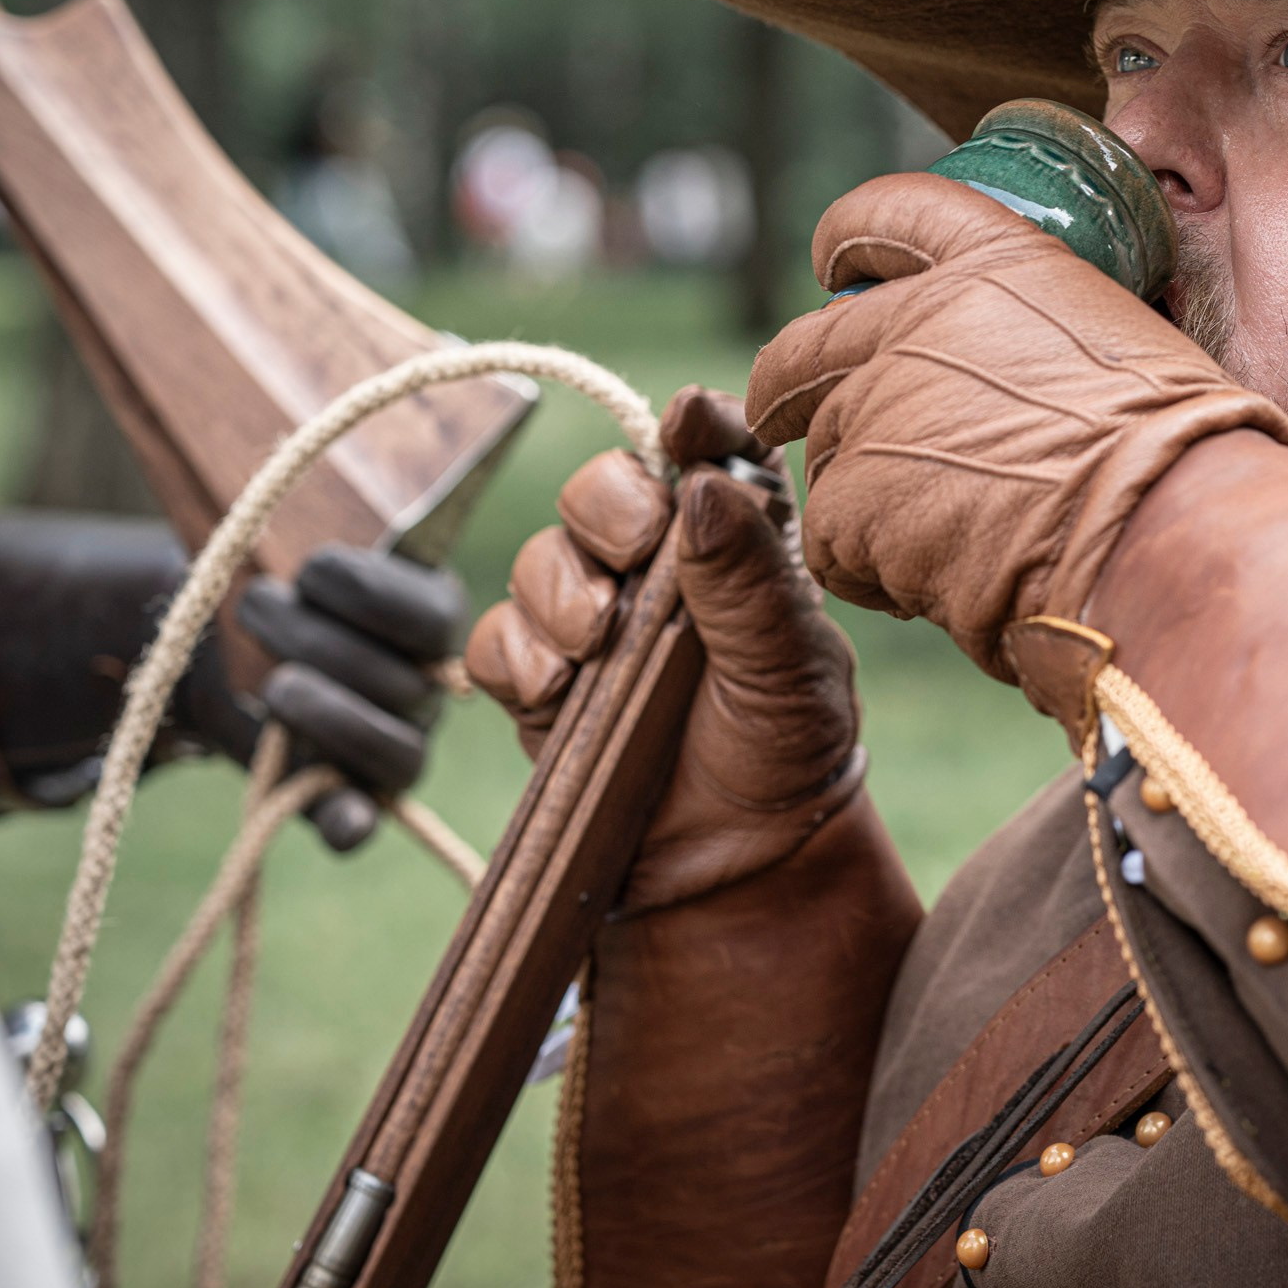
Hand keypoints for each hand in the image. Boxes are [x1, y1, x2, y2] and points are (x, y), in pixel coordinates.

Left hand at [236, 544, 466, 850]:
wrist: (223, 651)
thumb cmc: (276, 594)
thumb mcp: (302, 566)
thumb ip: (331, 569)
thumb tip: (370, 555)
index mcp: (431, 620)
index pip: (432, 618)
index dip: (370, 594)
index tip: (307, 569)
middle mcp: (426, 687)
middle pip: (400, 682)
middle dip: (317, 643)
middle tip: (260, 608)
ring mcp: (395, 745)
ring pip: (391, 747)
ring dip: (321, 712)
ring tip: (272, 681)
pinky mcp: (349, 795)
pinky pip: (362, 817)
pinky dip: (353, 822)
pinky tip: (346, 824)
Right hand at [464, 386, 862, 911]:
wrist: (734, 864)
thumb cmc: (784, 751)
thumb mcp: (790, 666)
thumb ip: (750, 579)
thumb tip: (702, 486)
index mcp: (740, 540)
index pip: (713, 452)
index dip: (696, 424)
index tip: (687, 423)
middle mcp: (662, 565)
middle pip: (604, 485)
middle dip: (606, 505)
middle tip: (632, 550)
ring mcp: (594, 618)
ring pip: (541, 556)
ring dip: (561, 590)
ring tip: (599, 645)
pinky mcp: (539, 678)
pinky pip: (497, 639)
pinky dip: (519, 656)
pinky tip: (558, 690)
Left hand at [745, 172, 1287, 679]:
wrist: (1164, 530)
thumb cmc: (1182, 455)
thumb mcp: (1127, 348)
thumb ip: (1049, 344)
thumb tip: (1048, 378)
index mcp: (999, 266)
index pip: (892, 213)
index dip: (848, 235)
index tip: (833, 263)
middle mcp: (922, 321)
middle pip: (809, 342)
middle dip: (783, 381)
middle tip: (776, 411)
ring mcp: (879, 407)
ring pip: (827, 454)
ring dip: (864, 499)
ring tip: (937, 546)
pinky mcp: (857, 498)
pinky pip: (833, 540)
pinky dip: (870, 571)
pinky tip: (932, 590)